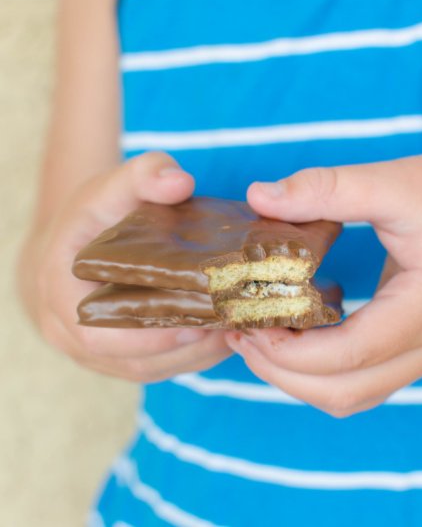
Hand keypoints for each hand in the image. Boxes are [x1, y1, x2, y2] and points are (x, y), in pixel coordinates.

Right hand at [19, 152, 231, 381]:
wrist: (79, 243)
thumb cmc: (95, 216)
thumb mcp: (112, 185)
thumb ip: (144, 175)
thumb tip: (181, 182)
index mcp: (60, 297)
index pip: (98, 335)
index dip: (148, 337)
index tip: (195, 322)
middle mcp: (74, 335)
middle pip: (136, 361)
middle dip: (187, 346)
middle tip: (232, 323)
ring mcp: (100, 353)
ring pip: (156, 368)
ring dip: (198, 354)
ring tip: (238, 328)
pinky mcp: (125, 356)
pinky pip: (162, 366)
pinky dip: (196, 354)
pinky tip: (227, 332)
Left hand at [225, 153, 421, 416]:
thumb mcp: (398, 181)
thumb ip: (327, 189)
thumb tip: (260, 196)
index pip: (348, 355)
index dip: (288, 351)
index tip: (246, 324)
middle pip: (343, 392)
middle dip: (282, 373)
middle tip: (242, 336)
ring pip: (350, 395)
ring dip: (298, 378)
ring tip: (259, 339)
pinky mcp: (417, 348)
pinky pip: (361, 379)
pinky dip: (320, 369)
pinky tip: (295, 335)